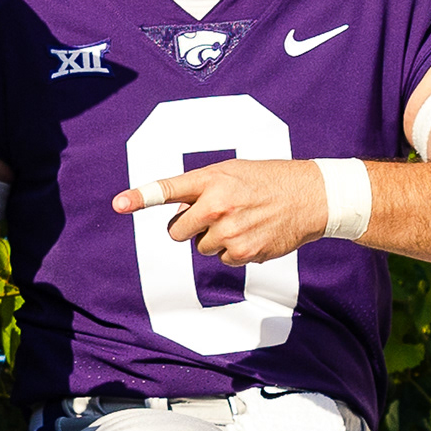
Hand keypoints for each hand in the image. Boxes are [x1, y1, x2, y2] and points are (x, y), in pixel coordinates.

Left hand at [114, 157, 333, 265]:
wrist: (311, 197)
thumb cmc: (267, 180)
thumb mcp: (232, 172)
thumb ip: (201, 189)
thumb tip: (181, 217)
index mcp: (212, 180)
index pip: (169, 188)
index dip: (140, 196)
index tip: (118, 204)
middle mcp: (217, 205)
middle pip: (177, 232)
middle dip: (188, 229)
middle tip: (214, 216)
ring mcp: (229, 231)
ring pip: (201, 247)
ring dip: (215, 239)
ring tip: (242, 221)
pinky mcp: (243, 252)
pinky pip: (223, 259)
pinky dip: (234, 251)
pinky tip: (254, 233)